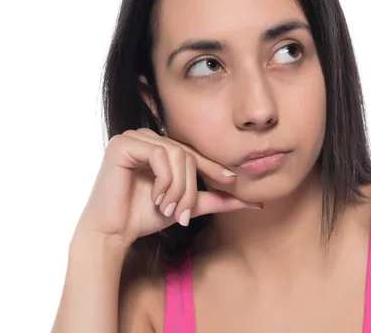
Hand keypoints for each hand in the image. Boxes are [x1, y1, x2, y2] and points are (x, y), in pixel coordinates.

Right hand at [75, 128, 259, 249]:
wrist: (113, 232)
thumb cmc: (146, 217)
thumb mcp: (189, 206)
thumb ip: (219, 200)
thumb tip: (257, 203)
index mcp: (160, 147)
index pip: (193, 153)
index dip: (213, 167)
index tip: (231, 181)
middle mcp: (147, 137)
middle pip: (187, 155)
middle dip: (191, 188)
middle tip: (184, 216)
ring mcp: (133, 137)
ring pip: (177, 155)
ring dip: (178, 188)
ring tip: (169, 209)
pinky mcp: (122, 144)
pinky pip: (159, 155)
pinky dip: (164, 180)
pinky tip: (156, 198)